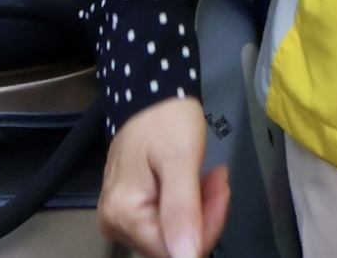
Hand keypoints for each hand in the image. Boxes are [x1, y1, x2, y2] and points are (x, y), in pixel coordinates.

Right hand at [99, 98, 225, 257]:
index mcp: (123, 215)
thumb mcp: (181, 159)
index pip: (172, 250)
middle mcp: (115, 224)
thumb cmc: (165, 121)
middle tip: (217, 178)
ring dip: (198, 208)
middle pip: (172, 243)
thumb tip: (186, 257)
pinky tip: (196, 181)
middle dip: (203, 214)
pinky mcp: (130, 209)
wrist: (150, 95)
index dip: (206, 227)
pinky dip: (188, 204)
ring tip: (208, 175)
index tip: (221, 188)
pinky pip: (165, 220)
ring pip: (171, 233)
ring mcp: (121, 218)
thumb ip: (182, 210)